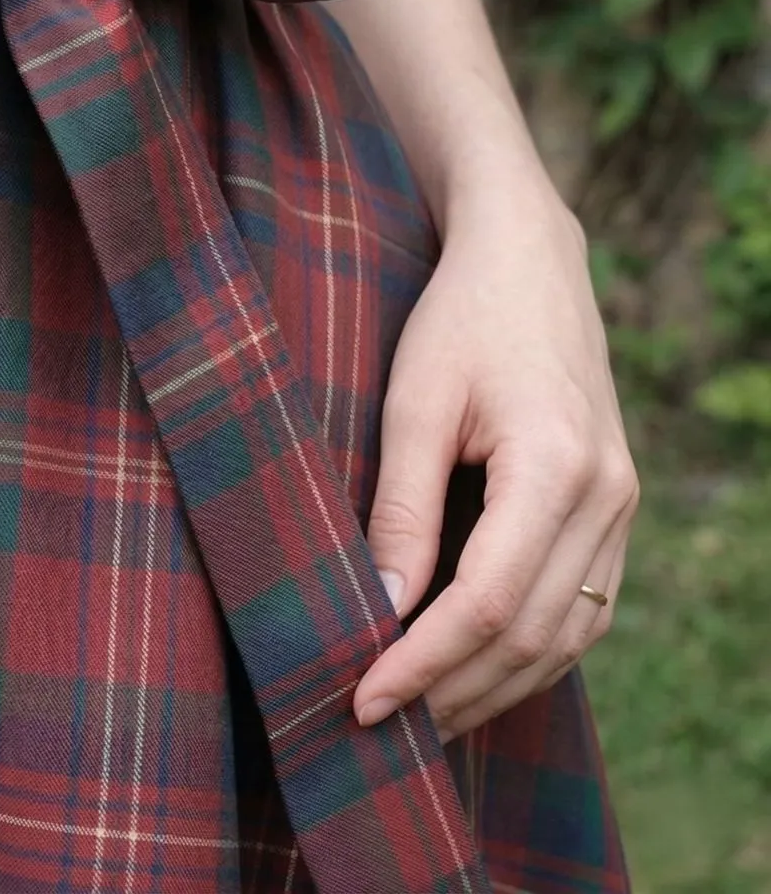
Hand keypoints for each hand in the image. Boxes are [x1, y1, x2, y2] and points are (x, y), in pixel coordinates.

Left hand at [351, 171, 638, 741]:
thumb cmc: (459, 319)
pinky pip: (583, 607)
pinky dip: (529, 651)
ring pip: (566, 636)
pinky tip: (475, 669)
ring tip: (420, 716)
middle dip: (453, 690)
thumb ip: (400, 508)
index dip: (423, 663)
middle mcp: (608, 497)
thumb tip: (379, 608)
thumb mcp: (413, 402)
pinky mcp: (615, 507)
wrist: (528, 261)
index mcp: (557, 467)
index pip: (488, 604)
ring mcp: (622, 506)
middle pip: (532, 635)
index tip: (362, 700)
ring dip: (493, 685)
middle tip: (380, 725)